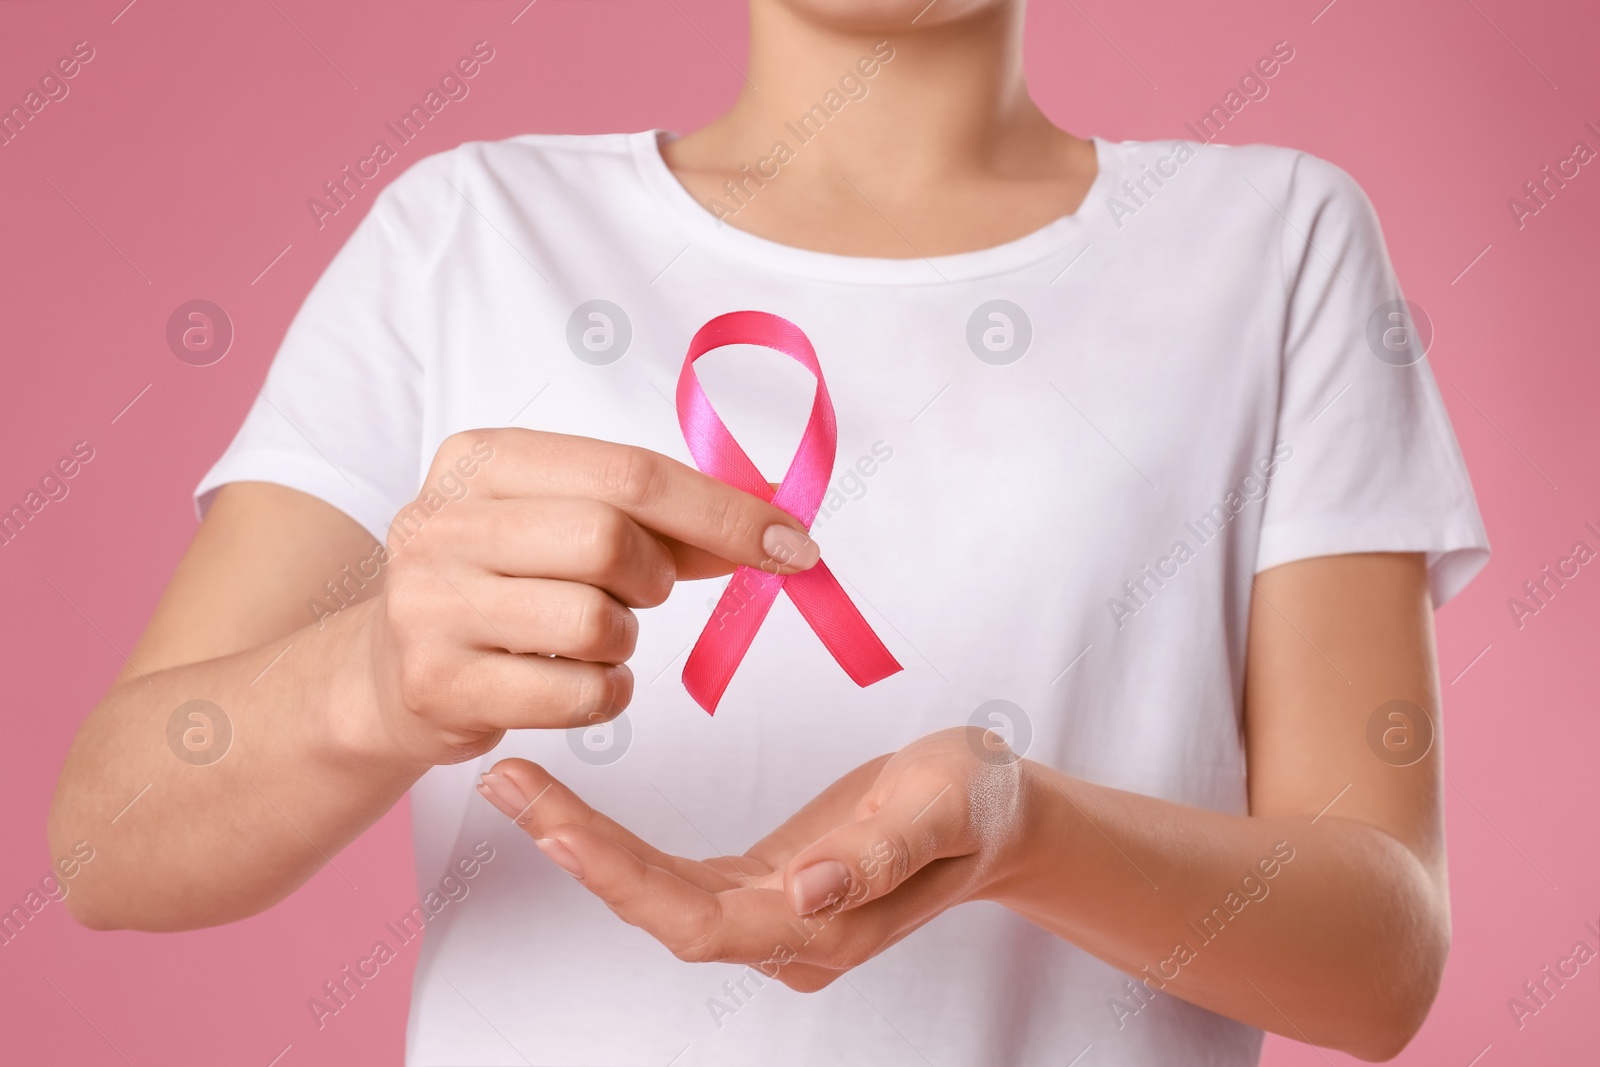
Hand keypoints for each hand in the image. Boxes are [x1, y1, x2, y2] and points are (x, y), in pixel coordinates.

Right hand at [361, 428, 819, 766]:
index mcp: (482, 458)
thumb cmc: (504, 586)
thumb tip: (776, 528)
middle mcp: (443, 520)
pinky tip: (573, 683)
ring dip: (624, 641)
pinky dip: (604, 695)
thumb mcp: (562, 525)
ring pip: (597, 622)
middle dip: (656, 577)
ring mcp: (430, 603)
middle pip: (612, 540)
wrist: (388, 671)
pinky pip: (578, 695)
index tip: (794, 544)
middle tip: (640, 593)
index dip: (725, 511)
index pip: (630, 472)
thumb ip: (659, 520)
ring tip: (589, 638)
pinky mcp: (437, 682)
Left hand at [476, 727, 1034, 989]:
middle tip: (505, 786)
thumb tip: (807, 891)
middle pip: (660, 910)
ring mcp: (772, 915)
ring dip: (585, 847)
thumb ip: (879, 854)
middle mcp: (787, 934)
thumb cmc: (975, 803)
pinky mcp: (762, 885)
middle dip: (577, 853)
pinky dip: (618, 845)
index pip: (699, 919)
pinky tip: (574, 812)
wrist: (995, 813)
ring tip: (517, 787)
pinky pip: (674, 876)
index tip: (555, 824)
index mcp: (824, 926)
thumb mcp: (943, 806)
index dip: (621, 878)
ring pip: (657, 896)